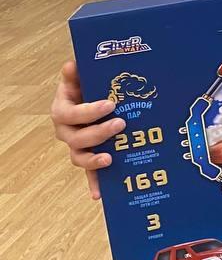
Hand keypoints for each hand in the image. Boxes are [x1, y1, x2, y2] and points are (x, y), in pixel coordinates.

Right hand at [51, 60, 125, 198]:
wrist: (96, 97)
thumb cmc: (90, 86)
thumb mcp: (85, 76)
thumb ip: (79, 72)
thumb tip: (72, 64)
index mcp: (63, 110)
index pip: (69, 113)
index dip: (88, 111)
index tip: (110, 104)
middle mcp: (67, 131)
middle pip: (76, 138)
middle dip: (98, 133)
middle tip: (121, 124)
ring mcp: (77, 146)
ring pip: (80, 157)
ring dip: (94, 160)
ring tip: (110, 159)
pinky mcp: (90, 158)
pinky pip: (90, 174)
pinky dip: (94, 184)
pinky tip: (100, 195)